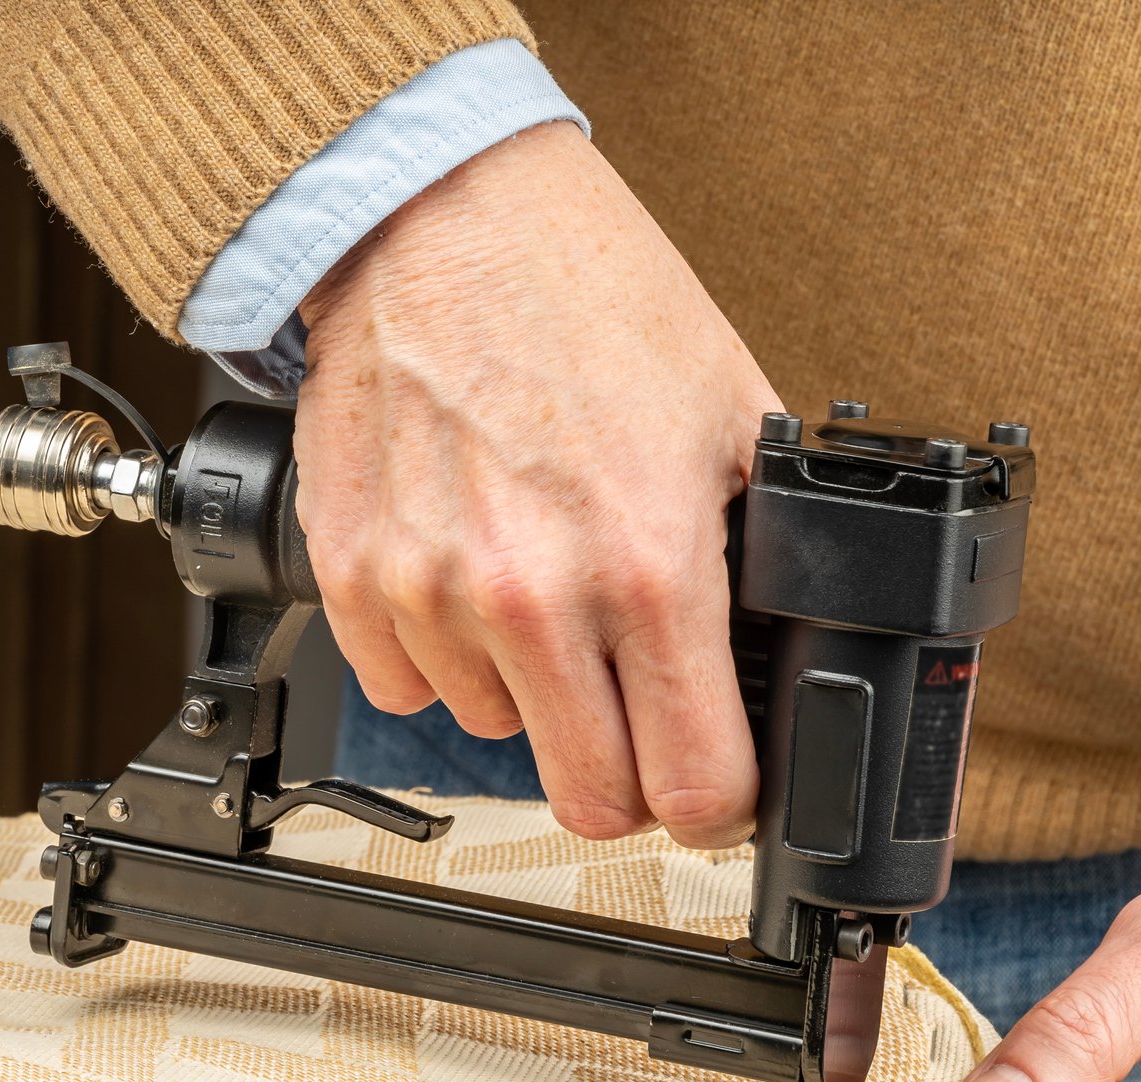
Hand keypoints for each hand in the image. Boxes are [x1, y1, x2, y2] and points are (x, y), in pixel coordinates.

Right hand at [294, 123, 778, 843]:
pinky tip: (467, 571)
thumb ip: (762, 543)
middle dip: (626, 774)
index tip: (715, 779)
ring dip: (528, 690)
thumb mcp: (732, 410)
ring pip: (497, 735)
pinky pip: (407, 686)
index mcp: (652, 565)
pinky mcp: (354, 580)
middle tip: (634, 715)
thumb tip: (786, 641)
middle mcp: (536, 598)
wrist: (439, 219)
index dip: (719, 799)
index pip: (696, 784)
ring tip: (540, 585)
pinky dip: (442, 654)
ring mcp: (432, 596)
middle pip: (591, 802)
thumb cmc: (584, 294)